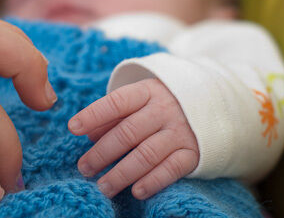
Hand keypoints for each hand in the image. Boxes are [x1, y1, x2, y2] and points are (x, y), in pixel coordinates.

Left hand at [68, 78, 198, 199]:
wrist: (210, 105)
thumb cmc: (159, 105)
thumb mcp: (138, 101)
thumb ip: (113, 115)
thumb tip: (88, 134)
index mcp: (146, 92)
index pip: (116, 102)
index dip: (93, 115)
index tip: (73, 128)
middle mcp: (164, 110)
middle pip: (128, 132)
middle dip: (102, 153)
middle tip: (84, 168)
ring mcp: (180, 131)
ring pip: (146, 154)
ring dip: (122, 173)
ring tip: (103, 186)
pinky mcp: (193, 152)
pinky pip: (171, 169)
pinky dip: (153, 181)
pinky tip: (135, 191)